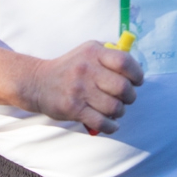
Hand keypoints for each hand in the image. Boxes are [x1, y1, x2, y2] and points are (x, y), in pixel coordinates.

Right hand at [26, 41, 144, 133]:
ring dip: (120, 112)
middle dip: (130, 96)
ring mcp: (79, 89)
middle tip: (127, 98)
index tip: (137, 80)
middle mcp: (86, 69)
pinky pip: (100, 122)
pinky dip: (110, 126)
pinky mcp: (73, 108)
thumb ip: (111, 53)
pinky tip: (111, 124)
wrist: (39, 82)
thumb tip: (136, 65)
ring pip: (114, 107)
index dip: (136, 73)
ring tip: (116, 110)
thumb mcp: (88, 50)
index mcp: (93, 52)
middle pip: (122, 87)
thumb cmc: (71, 67)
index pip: (124, 61)